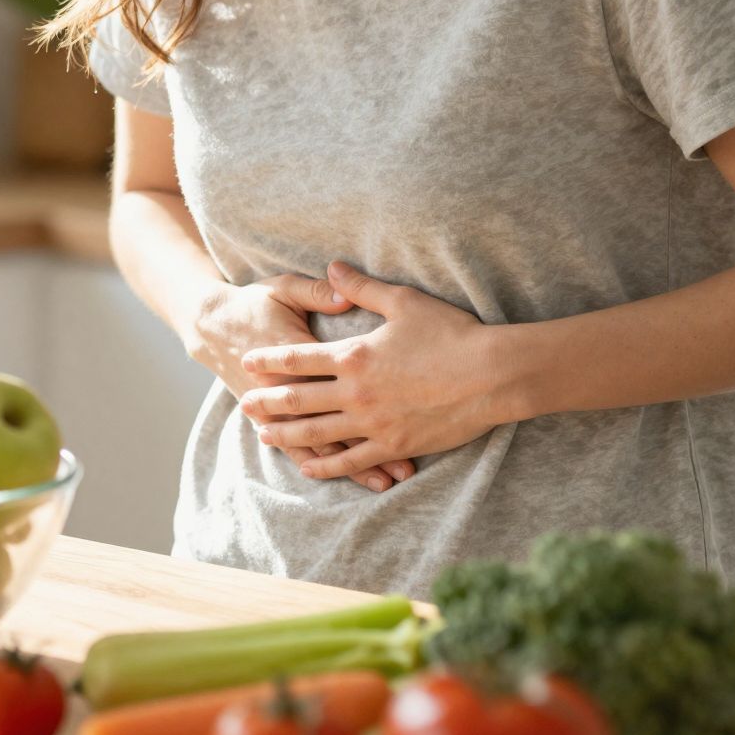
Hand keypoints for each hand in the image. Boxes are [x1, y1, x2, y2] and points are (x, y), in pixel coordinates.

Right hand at [186, 275, 414, 492]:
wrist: (210, 326)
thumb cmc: (254, 304)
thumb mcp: (284, 288)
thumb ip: (317, 292)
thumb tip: (346, 294)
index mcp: (295, 352)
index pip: (335, 376)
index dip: (370, 393)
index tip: (405, 406)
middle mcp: (287, 387)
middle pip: (333, 420)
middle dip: (371, 442)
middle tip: (407, 461)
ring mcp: (277, 409)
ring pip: (319, 442)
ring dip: (352, 465)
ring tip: (385, 481)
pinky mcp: (270, 420)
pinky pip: (299, 449)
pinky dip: (323, 467)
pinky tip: (343, 478)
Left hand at [238, 261, 503, 480]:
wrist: (493, 375)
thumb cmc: (451, 332)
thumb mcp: (403, 301)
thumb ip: (361, 288)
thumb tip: (331, 268)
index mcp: (353, 356)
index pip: (298, 358)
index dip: (270, 360)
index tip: (248, 361)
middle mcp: (355, 393)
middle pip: (298, 399)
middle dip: (266, 401)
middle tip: (242, 404)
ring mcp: (373, 423)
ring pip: (317, 434)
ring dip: (287, 435)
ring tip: (263, 435)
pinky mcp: (394, 445)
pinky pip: (352, 460)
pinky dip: (328, 465)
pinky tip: (310, 467)